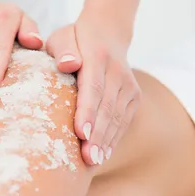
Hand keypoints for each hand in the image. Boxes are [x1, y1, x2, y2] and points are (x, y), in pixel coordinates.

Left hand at [46, 15, 140, 165]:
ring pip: (118, 117)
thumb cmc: (73, 39)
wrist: (107, 33)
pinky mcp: (133, 96)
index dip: (88, 111)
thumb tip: (67, 64)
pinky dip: (113, 138)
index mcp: (97, 56)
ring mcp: (129, 85)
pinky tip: (102, 154)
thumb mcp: (62, 37)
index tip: (81, 132)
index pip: (93, 87)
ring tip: (92, 162)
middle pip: (107, 107)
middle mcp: (118, 72)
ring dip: (106, 141)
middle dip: (97, 135)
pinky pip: (124, 120)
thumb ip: (63, 49)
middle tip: (86, 158)